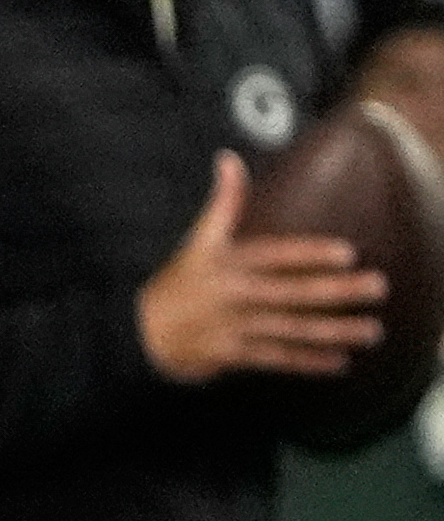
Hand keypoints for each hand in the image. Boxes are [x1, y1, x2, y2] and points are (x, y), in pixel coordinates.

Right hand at [138, 151, 385, 381]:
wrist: (141, 332)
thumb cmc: (179, 281)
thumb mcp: (197, 240)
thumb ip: (223, 203)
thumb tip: (228, 158)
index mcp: (225, 263)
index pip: (274, 255)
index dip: (309, 254)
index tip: (347, 252)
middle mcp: (232, 295)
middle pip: (291, 293)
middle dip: (335, 291)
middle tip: (378, 286)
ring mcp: (233, 327)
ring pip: (290, 329)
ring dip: (333, 330)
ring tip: (372, 330)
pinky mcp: (233, 355)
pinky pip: (276, 359)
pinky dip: (306, 361)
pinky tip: (339, 361)